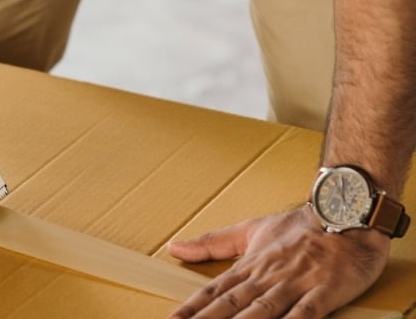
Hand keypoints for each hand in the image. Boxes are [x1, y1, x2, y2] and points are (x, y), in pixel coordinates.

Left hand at [167, 206, 389, 317]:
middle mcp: (267, 277)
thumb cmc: (300, 227)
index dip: (191, 309)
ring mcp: (295, 284)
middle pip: (231, 304)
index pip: (214, 292)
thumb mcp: (250, 229)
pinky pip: (305, 314)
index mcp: (249, 265)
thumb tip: (173, 247)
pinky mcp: (324, 292)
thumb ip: (213, 242)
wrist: (347, 213)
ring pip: (262, 310)